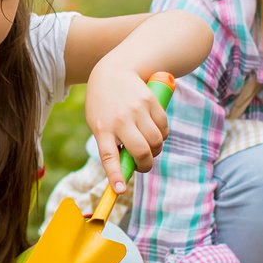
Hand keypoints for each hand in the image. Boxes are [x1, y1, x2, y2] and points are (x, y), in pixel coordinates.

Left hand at [86, 58, 170, 194]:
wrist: (113, 71)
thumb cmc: (104, 105)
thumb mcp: (98, 123)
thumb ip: (111, 143)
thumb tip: (128, 169)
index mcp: (102, 128)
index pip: (109, 156)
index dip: (115, 175)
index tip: (120, 191)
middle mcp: (120, 119)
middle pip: (141, 151)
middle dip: (145, 165)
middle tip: (142, 165)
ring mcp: (138, 110)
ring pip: (156, 142)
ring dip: (155, 150)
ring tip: (147, 146)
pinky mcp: (152, 102)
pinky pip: (164, 129)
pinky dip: (162, 136)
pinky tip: (154, 131)